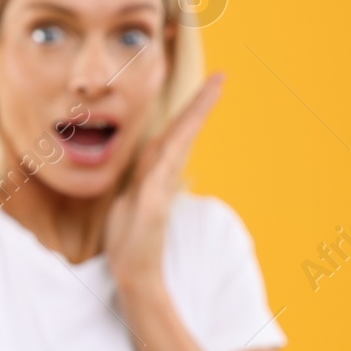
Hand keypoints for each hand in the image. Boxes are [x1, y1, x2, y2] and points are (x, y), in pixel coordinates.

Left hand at [103, 72, 224, 303]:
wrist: (135, 273)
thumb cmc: (130, 240)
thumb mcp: (129, 202)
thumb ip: (139, 183)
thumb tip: (144, 170)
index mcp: (155, 173)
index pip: (173, 133)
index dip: (189, 110)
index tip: (207, 86)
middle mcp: (162, 175)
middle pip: (183, 130)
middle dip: (200, 103)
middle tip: (222, 77)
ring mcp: (161, 187)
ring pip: (180, 141)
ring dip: (196, 114)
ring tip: (214, 89)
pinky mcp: (155, 201)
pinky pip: (166, 165)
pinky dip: (179, 143)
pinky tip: (188, 127)